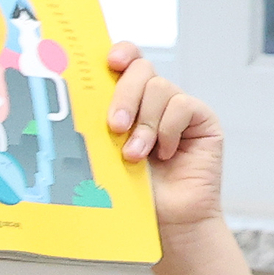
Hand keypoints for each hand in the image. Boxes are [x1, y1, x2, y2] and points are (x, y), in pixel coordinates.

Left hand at [103, 44, 222, 235]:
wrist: (164, 221)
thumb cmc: (128, 191)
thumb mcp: (103, 153)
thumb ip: (96, 126)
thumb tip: (71, 104)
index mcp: (126, 102)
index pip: (126, 63)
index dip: (121, 53)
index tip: (109, 62)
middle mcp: (153, 100)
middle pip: (141, 70)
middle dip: (124, 95)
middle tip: (114, 126)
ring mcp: (178, 109)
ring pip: (160, 88)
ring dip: (144, 123)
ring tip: (134, 155)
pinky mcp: (202, 121)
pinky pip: (183, 106)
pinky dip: (167, 129)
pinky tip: (164, 153)